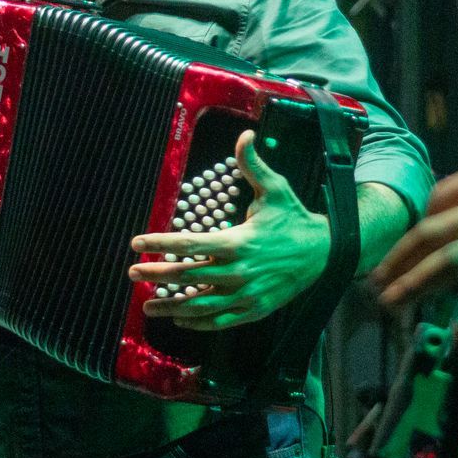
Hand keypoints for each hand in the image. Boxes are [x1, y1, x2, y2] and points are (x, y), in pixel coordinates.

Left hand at [129, 131, 330, 330]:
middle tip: (133, 273)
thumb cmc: (293, 219)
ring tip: (149, 306)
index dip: (158, 243)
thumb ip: (252, 164)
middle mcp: (237, 271)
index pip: (187, 244)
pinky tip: (181, 319)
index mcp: (236, 241)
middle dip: (155, 275)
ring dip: (170, 307)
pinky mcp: (254, 310)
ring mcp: (245, 294)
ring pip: (198, 305)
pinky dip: (197, 323)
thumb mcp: (274, 188)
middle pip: (186, 276)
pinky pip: (220, 322)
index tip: (137, 243)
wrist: (324, 253)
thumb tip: (246, 134)